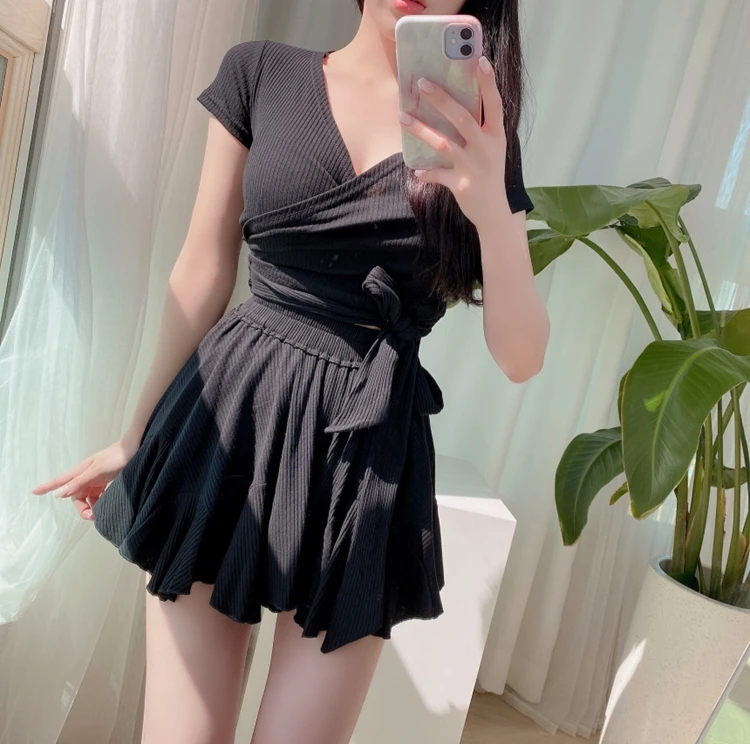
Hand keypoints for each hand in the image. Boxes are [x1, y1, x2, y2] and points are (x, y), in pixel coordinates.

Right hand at [31, 436, 138, 520]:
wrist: (137, 449)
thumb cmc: (116, 458)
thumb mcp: (96, 472)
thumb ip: (78, 483)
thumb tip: (58, 494)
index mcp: (81, 471)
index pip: (60, 481)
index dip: (47, 487)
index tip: (34, 492)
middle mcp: (87, 474)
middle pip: (77, 495)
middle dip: (82, 508)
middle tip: (92, 516)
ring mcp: (97, 477)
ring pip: (89, 496)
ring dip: (92, 506)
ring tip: (101, 512)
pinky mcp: (108, 479)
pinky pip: (99, 494)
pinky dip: (101, 501)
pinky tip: (107, 504)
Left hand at [398, 55, 507, 227]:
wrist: (494, 212)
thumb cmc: (489, 174)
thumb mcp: (491, 149)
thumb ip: (479, 129)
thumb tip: (453, 104)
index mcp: (496, 136)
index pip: (494, 105)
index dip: (488, 83)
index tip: (481, 60)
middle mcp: (486, 149)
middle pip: (462, 118)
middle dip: (441, 99)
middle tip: (422, 83)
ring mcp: (473, 167)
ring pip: (443, 143)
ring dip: (420, 130)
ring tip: (402, 117)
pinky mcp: (461, 185)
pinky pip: (437, 175)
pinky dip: (426, 172)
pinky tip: (416, 170)